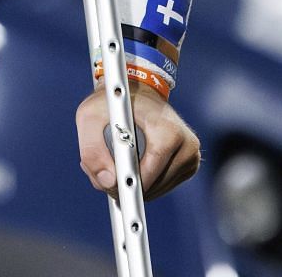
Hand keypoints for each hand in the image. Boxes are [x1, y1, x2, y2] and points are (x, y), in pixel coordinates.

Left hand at [76, 83, 200, 201]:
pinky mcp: (190, 165)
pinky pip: (162, 186)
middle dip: (126, 185)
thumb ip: (92, 149)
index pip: (149, 172)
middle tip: (107, 173)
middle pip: (152, 185)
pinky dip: (145, 182)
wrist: (139, 90)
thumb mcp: (90, 116)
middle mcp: (187, 144)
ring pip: (156, 190)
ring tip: (119, 165)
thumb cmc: (113, 102)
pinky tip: (133, 166)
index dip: (128, 185)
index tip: (112, 190)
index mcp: (168, 130)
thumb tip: (107, 182)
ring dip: (134, 186)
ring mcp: (191, 156)